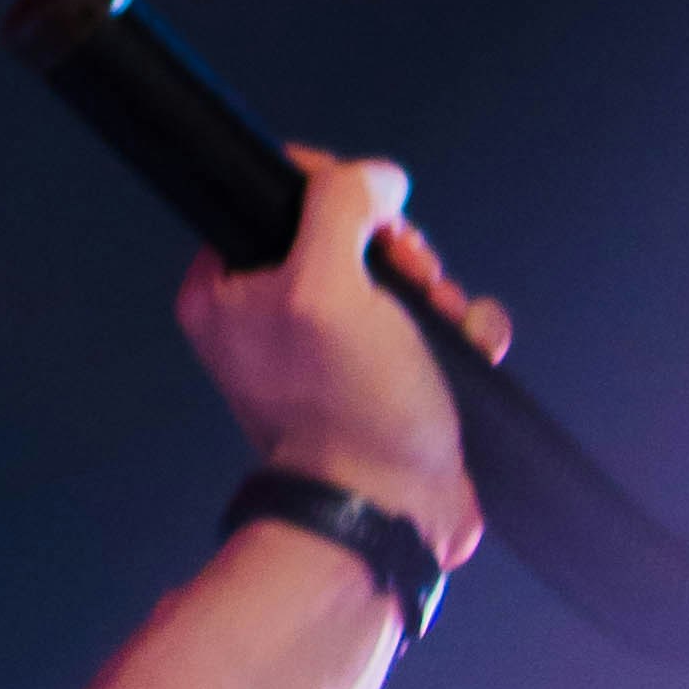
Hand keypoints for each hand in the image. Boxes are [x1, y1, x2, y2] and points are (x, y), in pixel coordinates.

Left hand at [177, 150, 502, 566]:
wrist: (391, 510)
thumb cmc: (346, 411)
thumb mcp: (324, 288)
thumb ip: (337, 207)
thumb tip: (374, 178)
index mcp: (225, 290)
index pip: (274, 193)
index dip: (333, 189)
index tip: (368, 222)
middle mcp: (271, 314)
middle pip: (348, 228)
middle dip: (396, 248)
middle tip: (409, 280)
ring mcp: (331, 345)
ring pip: (398, 271)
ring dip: (435, 289)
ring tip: (438, 322)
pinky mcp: (385, 372)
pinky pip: (433, 318)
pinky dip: (458, 328)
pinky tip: (463, 348)